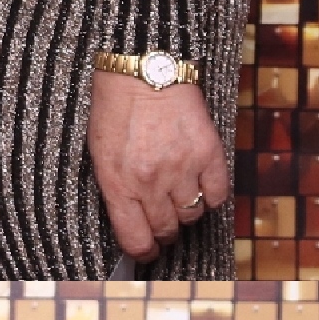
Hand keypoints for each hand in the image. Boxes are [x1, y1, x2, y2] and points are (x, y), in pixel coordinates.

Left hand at [85, 71, 227, 261]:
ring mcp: (182, 169)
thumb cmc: (115, 108)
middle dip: (164, 230)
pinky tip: (201, 184)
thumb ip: (115, 190)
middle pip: (167, 229)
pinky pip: (218, 194)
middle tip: (163, 221)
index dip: (143, 251)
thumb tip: (130, 220)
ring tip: (179, 196)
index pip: (135, 239)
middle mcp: (151, 182)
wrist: (144, 68)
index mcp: (119, 184)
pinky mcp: (208, 153)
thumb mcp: (100, 154)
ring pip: (192, 215)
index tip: (146, 251)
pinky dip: (211, 195)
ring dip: (186, 211)